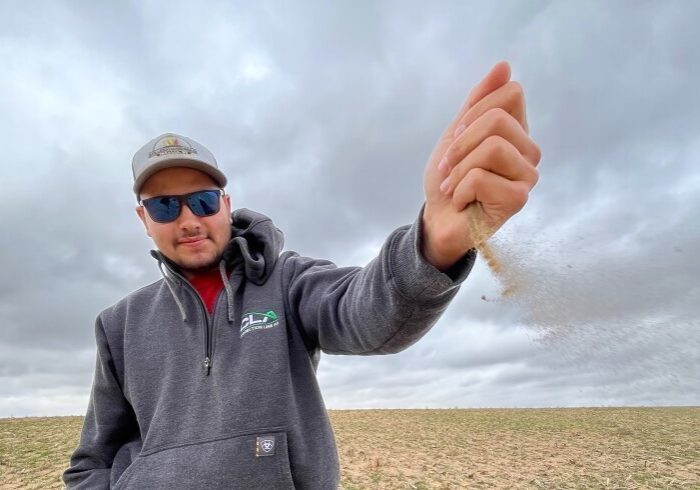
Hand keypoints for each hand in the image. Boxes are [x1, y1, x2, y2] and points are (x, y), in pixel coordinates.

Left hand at [421, 61, 541, 270]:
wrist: (438, 219)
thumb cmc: (449, 179)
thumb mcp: (457, 133)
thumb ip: (479, 101)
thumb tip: (504, 66)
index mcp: (517, 132)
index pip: (511, 93)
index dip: (475, 111)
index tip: (457, 136)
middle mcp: (529, 151)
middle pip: (498, 119)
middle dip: (461, 143)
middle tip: (449, 167)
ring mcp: (527, 176)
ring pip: (492, 147)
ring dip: (459, 168)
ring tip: (454, 185)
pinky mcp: (519, 199)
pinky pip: (482, 177)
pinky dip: (461, 190)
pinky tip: (464, 201)